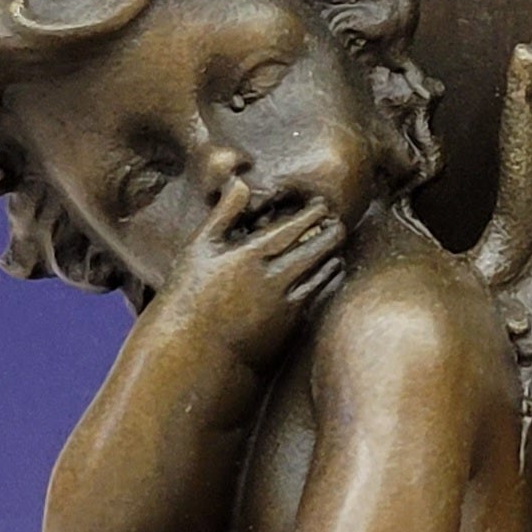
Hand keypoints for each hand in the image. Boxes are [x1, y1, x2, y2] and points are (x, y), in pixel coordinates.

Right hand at [157, 176, 348, 372]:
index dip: (310, 215)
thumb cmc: (191, 292)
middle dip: (331, 233)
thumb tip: (241, 182)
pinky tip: (330, 270)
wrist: (193, 348)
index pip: (290, 229)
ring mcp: (282, 304)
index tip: (321, 205)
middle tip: (340, 222)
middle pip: (312, 250)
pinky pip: (316, 296)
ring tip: (338, 242)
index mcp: (248, 256)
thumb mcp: (201, 247)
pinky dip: (326, 279)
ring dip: (332, 255)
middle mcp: (270, 279)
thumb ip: (224, 213)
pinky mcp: (287, 325)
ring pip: (318, 273)